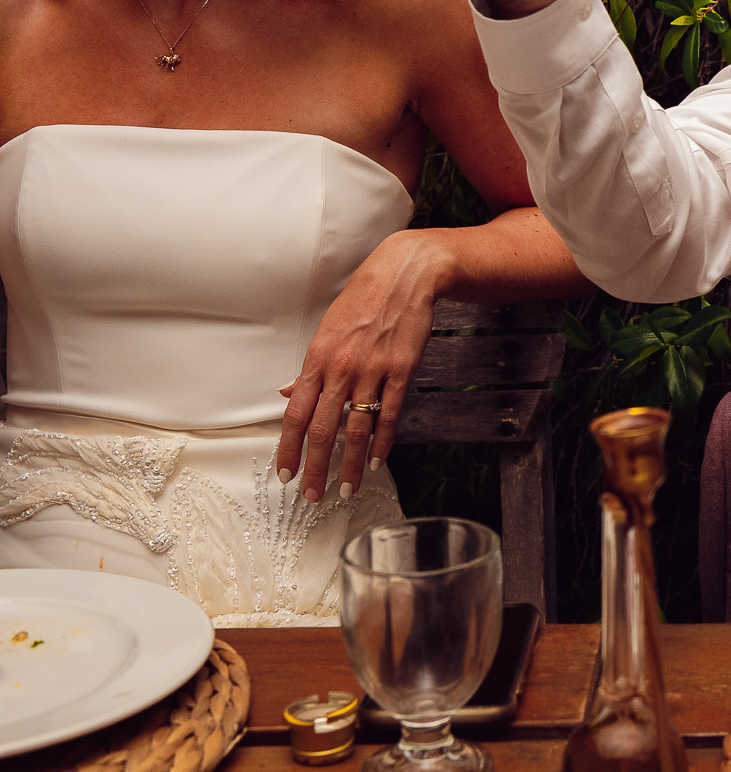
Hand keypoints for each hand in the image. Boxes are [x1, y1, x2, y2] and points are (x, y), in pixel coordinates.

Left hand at [275, 231, 448, 501]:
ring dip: (350, 463)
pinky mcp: (401, 371)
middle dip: (315, 467)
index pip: (295, 414)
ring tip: (347, 488)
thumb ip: (309, 367)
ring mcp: (373, 371)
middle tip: (312, 495)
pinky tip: (378, 460)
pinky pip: (389, 414)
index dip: (288, 449)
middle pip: (322, 429)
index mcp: (317, 359)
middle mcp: (341, 369)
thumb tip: (287, 393)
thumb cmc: (363, 300)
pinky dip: (383, 441)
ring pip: (356, 428)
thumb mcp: (326, 330)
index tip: (286, 474)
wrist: (403, 276)